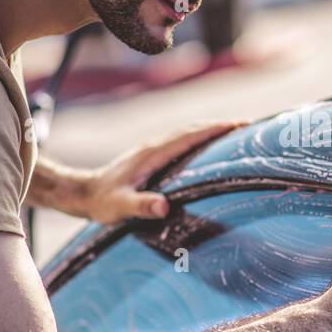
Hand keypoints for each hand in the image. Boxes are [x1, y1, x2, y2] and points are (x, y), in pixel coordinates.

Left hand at [78, 120, 247, 224]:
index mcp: (153, 154)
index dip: (215, 129)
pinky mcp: (151, 155)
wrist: (82, 193)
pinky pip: (181, 141)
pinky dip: (199, 138)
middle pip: (193, 129)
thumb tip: (163, 206)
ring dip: (211, 130)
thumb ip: (141, 206)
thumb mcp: (121, 207)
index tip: (240, 125)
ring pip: (187, 133)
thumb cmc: (102, 202)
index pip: (190, 136)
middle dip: (220, 126)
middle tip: (248, 126)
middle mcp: (155, 146)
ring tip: (235, 132)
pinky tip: (207, 146)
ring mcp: (152, 149)